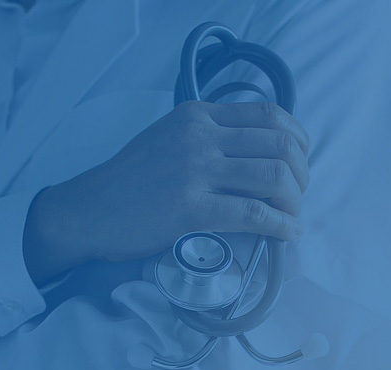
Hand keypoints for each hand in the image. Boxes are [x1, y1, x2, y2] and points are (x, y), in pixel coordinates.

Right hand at [24, 101, 310, 281]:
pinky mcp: (190, 208)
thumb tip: (260, 149)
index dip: (298, 139)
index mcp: (197, 115)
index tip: (300, 161)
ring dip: (295, 199)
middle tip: (297, 195)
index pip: (269, 114)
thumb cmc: (131, 179)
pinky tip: (288, 233)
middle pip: (280, 145)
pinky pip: (254, 213)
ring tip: (292, 215)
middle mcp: (199, 136)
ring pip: (274, 176)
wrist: (88, 210)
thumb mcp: (169, 137)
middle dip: (302, 173)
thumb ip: (210, 135)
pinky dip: (282, 225)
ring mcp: (195, 171)